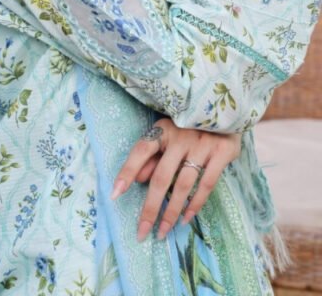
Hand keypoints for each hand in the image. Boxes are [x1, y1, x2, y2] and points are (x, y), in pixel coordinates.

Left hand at [110, 117, 241, 241]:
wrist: (227, 110)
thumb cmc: (191, 127)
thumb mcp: (169, 135)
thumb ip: (154, 156)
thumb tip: (139, 180)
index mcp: (164, 129)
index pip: (141, 150)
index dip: (127, 172)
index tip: (114, 194)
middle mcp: (181, 136)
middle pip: (161, 177)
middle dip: (150, 207)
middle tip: (142, 231)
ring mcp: (202, 144)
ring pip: (182, 185)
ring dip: (171, 211)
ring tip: (162, 231)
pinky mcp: (222, 151)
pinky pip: (206, 184)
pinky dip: (195, 204)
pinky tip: (186, 218)